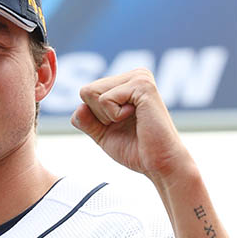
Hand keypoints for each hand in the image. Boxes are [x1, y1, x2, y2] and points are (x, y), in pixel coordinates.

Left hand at [70, 69, 195, 185]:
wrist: (158, 163)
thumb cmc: (135, 150)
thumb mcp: (102, 134)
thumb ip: (86, 121)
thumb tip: (78, 108)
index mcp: (126, 83)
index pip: (86, 93)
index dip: (95, 117)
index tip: (119, 125)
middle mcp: (134, 75)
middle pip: (86, 91)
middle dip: (98, 116)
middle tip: (124, 124)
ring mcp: (139, 77)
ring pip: (92, 93)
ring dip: (106, 116)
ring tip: (131, 120)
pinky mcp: (142, 85)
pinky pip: (105, 99)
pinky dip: (114, 116)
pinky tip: (136, 117)